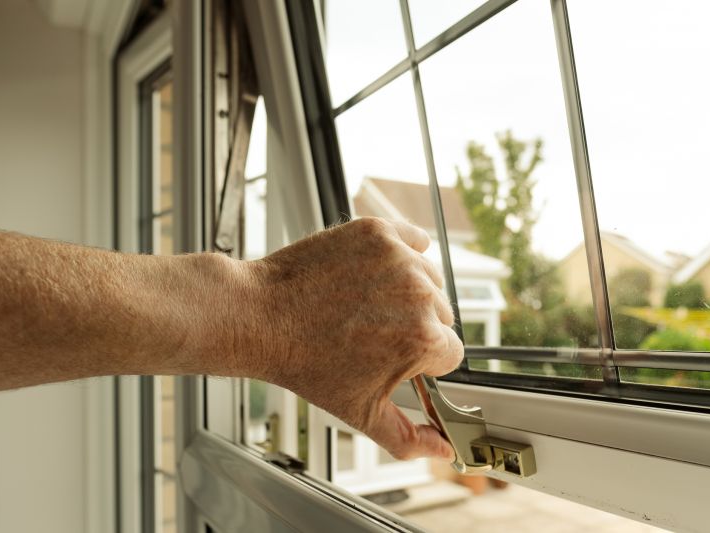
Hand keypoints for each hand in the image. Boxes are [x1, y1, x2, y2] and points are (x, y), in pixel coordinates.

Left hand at [230, 217, 462, 460]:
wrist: (260, 316)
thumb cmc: (305, 364)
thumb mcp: (360, 413)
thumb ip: (409, 439)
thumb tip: (444, 451)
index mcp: (424, 340)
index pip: (449, 353)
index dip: (421, 361)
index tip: (394, 357)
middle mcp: (420, 295)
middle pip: (442, 316)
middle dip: (416, 326)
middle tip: (374, 333)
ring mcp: (399, 259)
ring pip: (430, 279)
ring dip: (410, 292)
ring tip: (368, 305)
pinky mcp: (379, 232)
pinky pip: (414, 241)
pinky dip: (404, 253)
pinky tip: (377, 272)